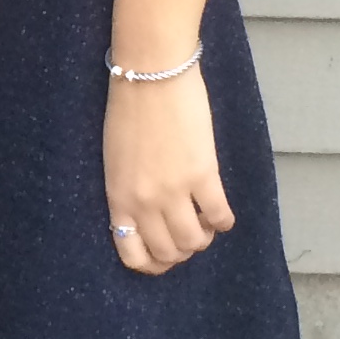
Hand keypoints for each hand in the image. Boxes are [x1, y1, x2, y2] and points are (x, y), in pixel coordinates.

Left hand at [103, 65, 233, 275]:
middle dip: (181, 251)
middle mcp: (144, 202)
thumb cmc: (128, 109)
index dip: (153, 264)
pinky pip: (219, 215)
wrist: (151, 75)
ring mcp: (174, 191)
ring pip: (194, 241)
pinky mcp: (202, 174)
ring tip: (206, 224)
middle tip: (190, 236)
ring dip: (203, 238)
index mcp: (118, 198)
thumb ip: (128, 191)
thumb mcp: (115, 160)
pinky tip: (224, 216)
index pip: (132, 254)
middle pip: (168, 252)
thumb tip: (148, 215)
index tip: (165, 255)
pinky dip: (224, 221)